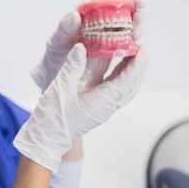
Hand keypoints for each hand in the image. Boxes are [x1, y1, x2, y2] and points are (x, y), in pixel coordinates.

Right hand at [15, 43, 149, 171]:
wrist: (45, 139)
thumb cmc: (52, 120)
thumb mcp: (60, 89)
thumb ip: (72, 67)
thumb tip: (81, 48)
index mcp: (101, 103)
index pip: (125, 81)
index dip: (136, 64)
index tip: (144, 50)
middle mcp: (105, 107)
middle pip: (129, 85)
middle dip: (137, 66)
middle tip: (141, 48)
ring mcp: (101, 108)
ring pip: (121, 87)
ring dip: (127, 71)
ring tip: (129, 54)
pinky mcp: (94, 107)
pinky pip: (111, 89)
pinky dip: (115, 76)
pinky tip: (112, 67)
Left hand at [31, 0, 144, 90]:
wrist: (56, 77)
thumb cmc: (54, 56)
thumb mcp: (56, 42)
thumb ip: (63, 29)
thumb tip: (75, 15)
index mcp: (84, 17)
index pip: (101, 1)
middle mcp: (97, 25)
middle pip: (118, 12)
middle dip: (133, 7)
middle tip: (141, 8)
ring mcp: (106, 38)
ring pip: (125, 27)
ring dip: (136, 25)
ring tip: (138, 30)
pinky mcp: (112, 53)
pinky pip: (126, 45)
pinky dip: (134, 44)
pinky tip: (139, 46)